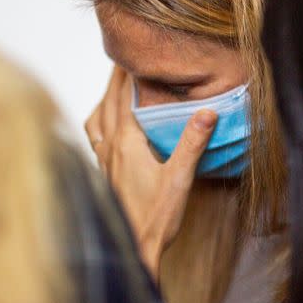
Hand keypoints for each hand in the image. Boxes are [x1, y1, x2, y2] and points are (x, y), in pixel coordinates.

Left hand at [84, 66, 216, 279]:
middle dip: (113, 80)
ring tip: (111, 90)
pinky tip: (107, 130)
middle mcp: (109, 148)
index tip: (129, 53)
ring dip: (102, 101)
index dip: (127, 74)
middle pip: (107, 104)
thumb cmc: (156, 217)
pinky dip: (99, 123)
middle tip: (120, 60)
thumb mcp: (180, 178)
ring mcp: (103, 162)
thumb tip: (207, 111)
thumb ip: (192, 142)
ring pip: (96, 121)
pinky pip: (95, 139)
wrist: (135, 249)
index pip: (124, 98)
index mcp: (126, 143)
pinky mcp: (104, 175)